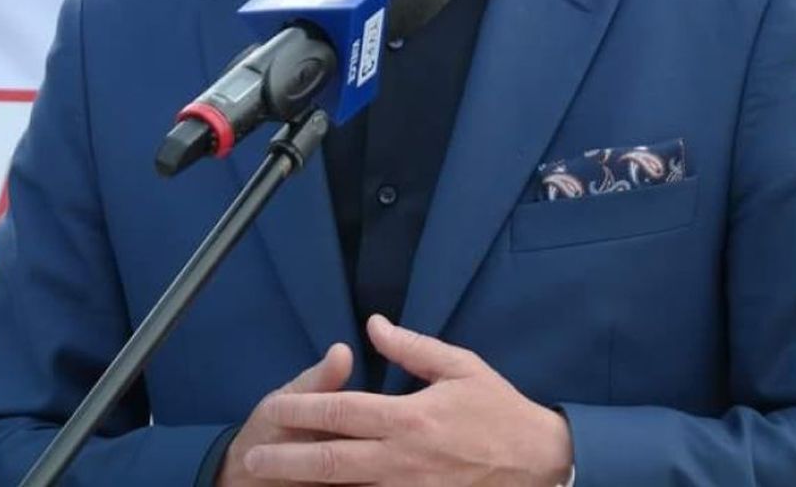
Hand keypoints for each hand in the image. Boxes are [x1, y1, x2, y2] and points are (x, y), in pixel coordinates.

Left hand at [241, 314, 572, 485]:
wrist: (541, 463)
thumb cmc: (499, 410)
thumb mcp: (460, 366)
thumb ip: (411, 347)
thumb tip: (373, 325)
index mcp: (409, 417)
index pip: (341, 411)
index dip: (301, 409)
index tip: (272, 409)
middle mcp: (403, 458)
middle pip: (331, 460)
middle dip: (287, 459)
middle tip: (253, 459)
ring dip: (309, 484)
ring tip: (276, 481)